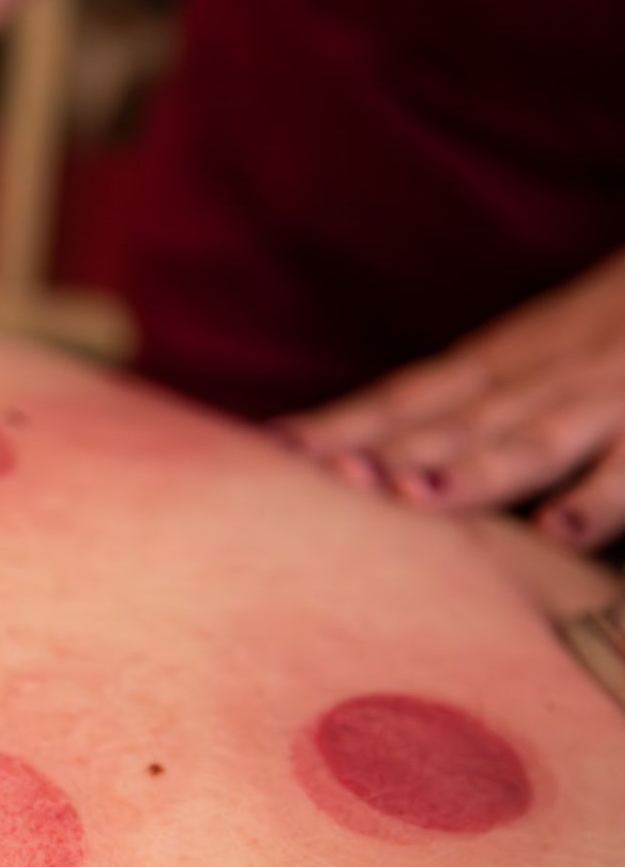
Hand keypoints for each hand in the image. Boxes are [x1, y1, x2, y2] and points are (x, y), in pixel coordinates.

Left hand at [277, 247, 624, 550]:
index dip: (347, 421)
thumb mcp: (544, 359)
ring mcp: (612, 394)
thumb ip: (475, 411)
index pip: (411, 394)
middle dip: (390, 445)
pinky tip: (562, 528)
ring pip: (537, 436)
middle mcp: (551, 372)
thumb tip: (380, 466)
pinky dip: (604, 495)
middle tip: (324, 476)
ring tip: (414, 496)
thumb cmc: (623, 337)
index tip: (277, 450)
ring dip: (475, 467)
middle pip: (456, 414)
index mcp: (511, 361)